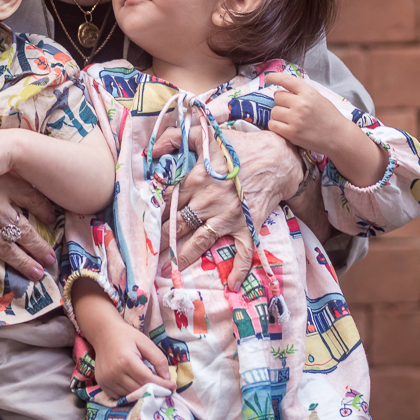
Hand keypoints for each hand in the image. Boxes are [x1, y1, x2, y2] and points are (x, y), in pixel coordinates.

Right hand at [0, 139, 56, 291]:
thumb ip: (0, 176)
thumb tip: (23, 186)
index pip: (31, 199)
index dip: (45, 210)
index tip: (54, 220)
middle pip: (23, 230)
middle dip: (39, 247)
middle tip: (51, 259)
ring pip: (4, 247)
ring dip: (22, 262)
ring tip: (36, 273)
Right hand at [90, 319, 174, 400]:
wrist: (103, 333)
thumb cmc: (126, 336)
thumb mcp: (145, 342)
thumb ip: (158, 359)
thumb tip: (167, 378)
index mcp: (126, 360)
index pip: (148, 379)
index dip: (162, 384)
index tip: (172, 386)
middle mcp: (114, 373)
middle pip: (139, 390)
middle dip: (154, 390)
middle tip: (163, 388)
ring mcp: (106, 380)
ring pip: (130, 394)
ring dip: (141, 392)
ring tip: (148, 384)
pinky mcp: (102, 383)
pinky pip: (119, 396)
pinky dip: (129, 393)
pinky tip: (134, 384)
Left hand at [152, 126, 301, 289]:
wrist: (277, 158)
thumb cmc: (240, 147)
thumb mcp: (206, 135)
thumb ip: (176, 137)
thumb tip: (152, 149)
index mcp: (195, 179)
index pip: (166, 201)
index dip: (153, 214)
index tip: (142, 225)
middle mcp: (208, 201)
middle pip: (177, 225)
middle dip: (160, 241)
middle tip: (148, 254)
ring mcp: (228, 216)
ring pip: (199, 241)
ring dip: (183, 257)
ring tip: (168, 271)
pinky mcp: (247, 226)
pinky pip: (243, 252)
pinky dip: (239, 269)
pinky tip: (231, 284)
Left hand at [265, 72, 353, 153]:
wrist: (338, 137)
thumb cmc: (328, 117)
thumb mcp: (318, 98)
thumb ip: (301, 93)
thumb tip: (280, 90)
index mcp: (308, 92)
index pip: (287, 80)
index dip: (274, 77)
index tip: (267, 78)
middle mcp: (301, 103)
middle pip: (277, 97)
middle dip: (281, 102)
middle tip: (290, 108)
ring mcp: (295, 118)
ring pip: (274, 111)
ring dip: (278, 115)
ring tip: (290, 119)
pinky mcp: (291, 133)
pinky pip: (272, 124)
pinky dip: (276, 125)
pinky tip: (284, 127)